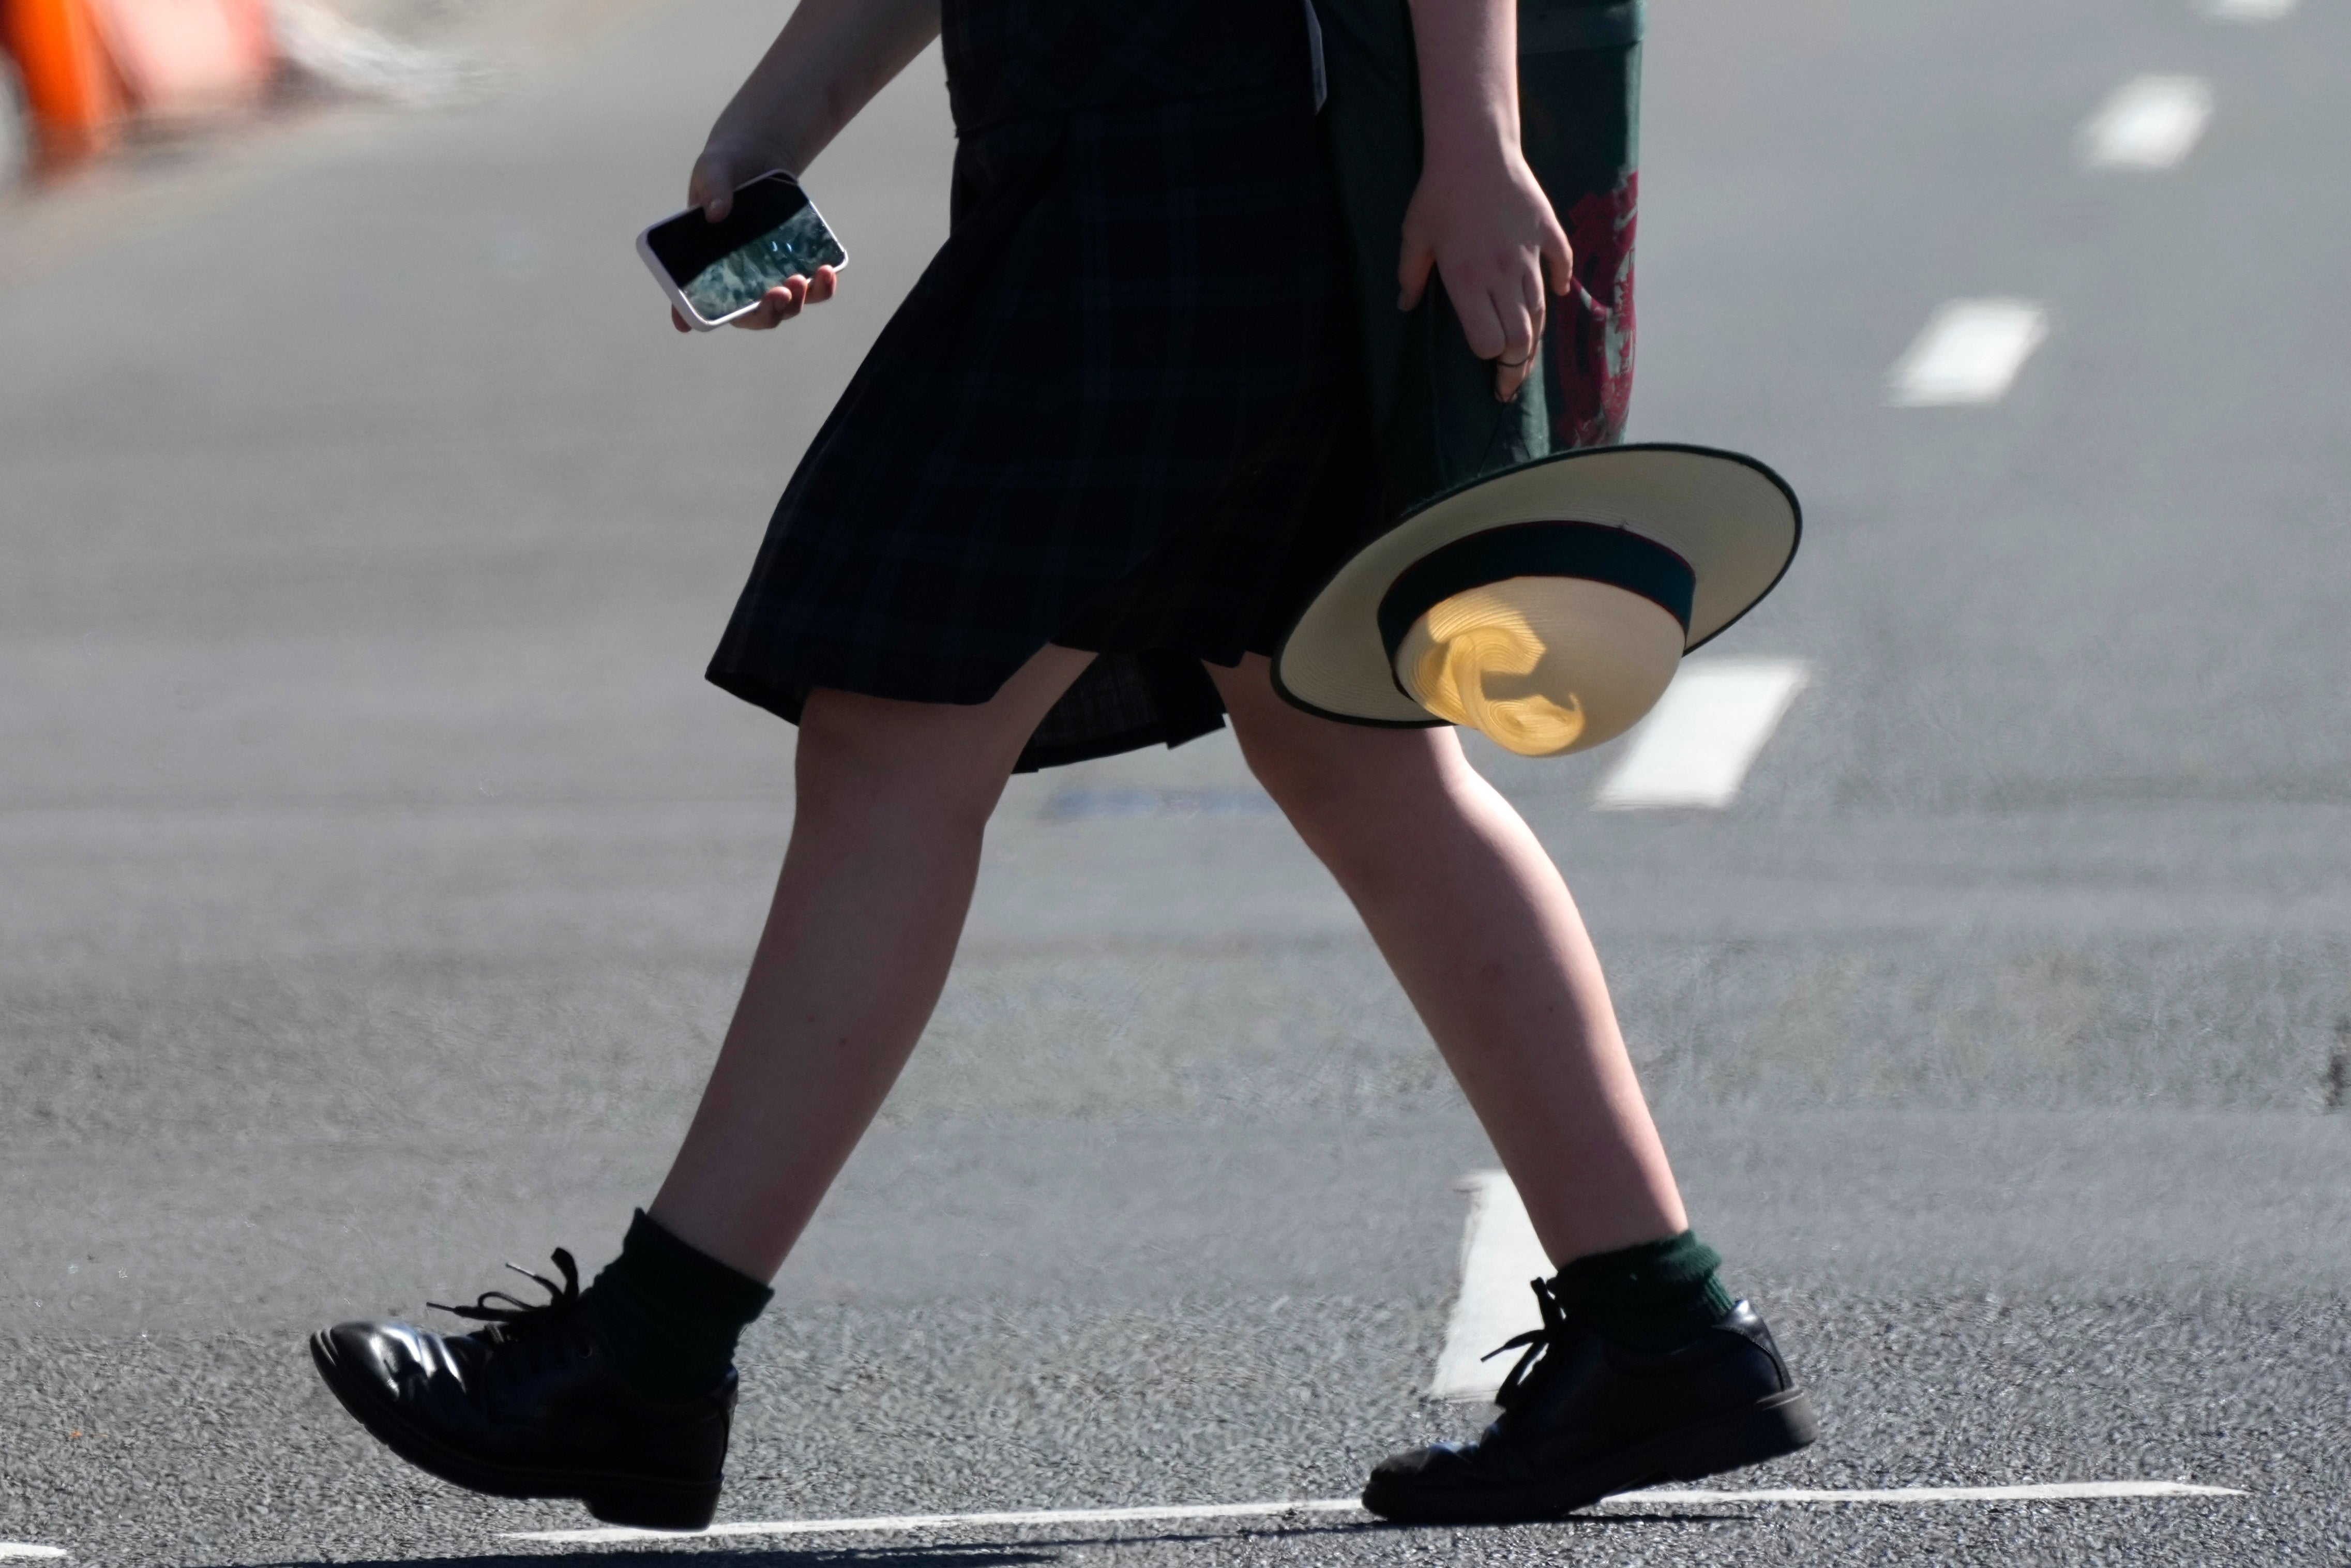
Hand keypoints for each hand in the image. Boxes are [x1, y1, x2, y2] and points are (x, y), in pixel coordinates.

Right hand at [668, 134, 841, 333]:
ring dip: (796, 303)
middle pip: (752, 316)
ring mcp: (770, 276)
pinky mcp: (797, 266)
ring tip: (802, 280)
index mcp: (708, 265)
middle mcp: (739, 280)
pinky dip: (822, 287)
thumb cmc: (724, 168)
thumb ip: (712, 189)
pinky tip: (826, 270)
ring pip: (785, 307)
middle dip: (767, 313)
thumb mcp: (713, 170)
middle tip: (778, 293)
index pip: (697, 299)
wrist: (758, 157)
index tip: (686, 324)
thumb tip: (716, 213)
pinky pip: (813, 288)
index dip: (692, 315)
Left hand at [1397, 147, 1571, 401]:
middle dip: (1516, 366)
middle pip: (1522, 337)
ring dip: (1534, 335)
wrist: (1475, 146)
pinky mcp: (1546, 231)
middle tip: (1508, 382)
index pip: (1489, 341)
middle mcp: (1502, 274)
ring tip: (1526, 352)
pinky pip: (1561, 265)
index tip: (1483, 362)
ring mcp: (1528, 254)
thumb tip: (1404, 307)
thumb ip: (1410, 275)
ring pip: (1540, 310)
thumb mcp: (1415, 236)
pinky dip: (1559, 282)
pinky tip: (1555, 294)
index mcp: (1467, 281)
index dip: (1487, 355)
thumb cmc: (1438, 193)